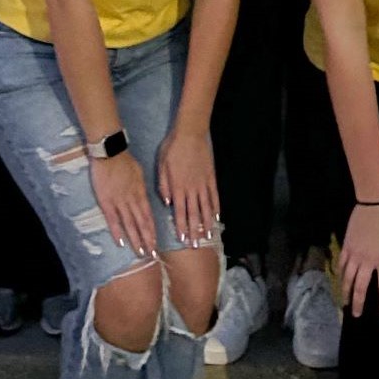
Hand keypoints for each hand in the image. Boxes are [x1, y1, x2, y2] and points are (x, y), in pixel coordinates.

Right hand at [90, 146, 158, 259]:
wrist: (110, 152)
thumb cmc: (125, 161)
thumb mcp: (139, 173)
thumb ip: (142, 188)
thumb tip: (145, 200)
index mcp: (141, 193)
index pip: (149, 216)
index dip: (152, 231)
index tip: (156, 244)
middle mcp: (132, 200)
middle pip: (141, 223)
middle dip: (147, 240)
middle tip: (152, 255)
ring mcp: (120, 202)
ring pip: (129, 224)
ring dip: (135, 239)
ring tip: (140, 253)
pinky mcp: (106, 202)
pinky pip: (113, 219)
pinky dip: (117, 231)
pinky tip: (121, 242)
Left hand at [156, 126, 218, 247]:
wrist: (190, 133)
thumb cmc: (172, 148)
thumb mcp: (161, 165)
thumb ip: (163, 185)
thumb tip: (166, 203)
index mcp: (178, 187)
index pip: (180, 212)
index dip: (182, 227)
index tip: (183, 239)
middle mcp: (191, 188)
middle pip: (194, 213)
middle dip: (194, 230)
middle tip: (196, 244)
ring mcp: (203, 183)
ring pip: (206, 207)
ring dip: (206, 222)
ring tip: (208, 235)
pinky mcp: (210, 177)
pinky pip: (214, 195)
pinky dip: (216, 207)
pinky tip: (217, 216)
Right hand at [340, 201, 378, 321]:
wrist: (374, 201)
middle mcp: (368, 260)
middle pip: (361, 287)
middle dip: (359, 303)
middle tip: (356, 315)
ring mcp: (355, 253)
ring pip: (348, 277)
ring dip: (346, 292)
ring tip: (346, 303)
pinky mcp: (347, 245)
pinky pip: (342, 264)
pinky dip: (340, 275)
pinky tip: (340, 281)